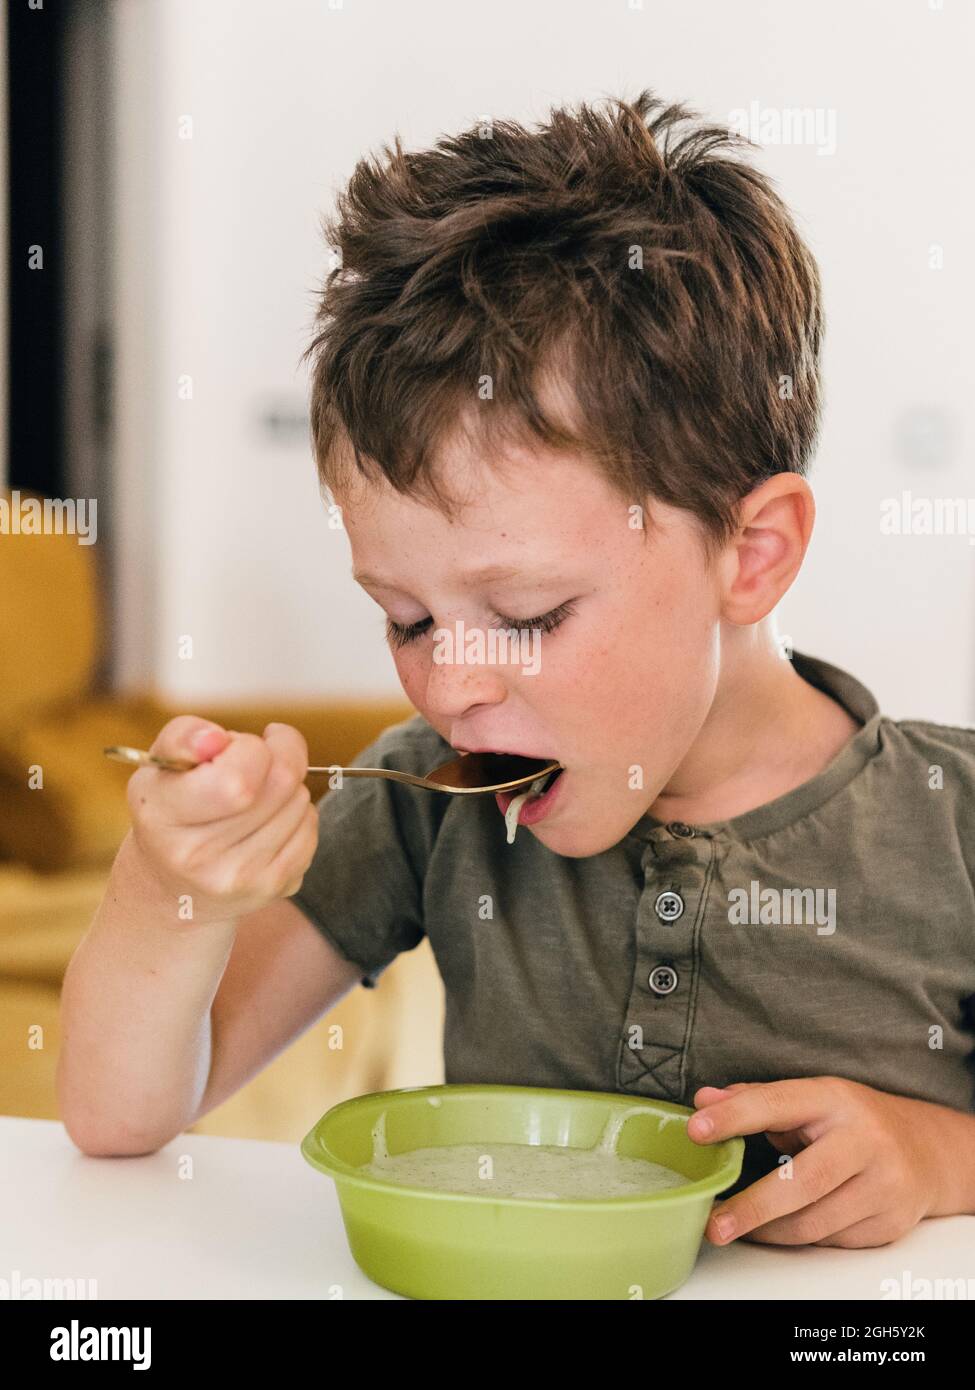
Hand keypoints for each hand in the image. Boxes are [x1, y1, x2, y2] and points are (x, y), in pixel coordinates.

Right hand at [127, 716, 318, 926]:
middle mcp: (199, 856)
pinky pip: (310, 826)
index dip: (249, 747)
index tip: (235, 745)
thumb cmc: (172, 811)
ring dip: (286, 786)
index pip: (237, 777)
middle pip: (281, 781)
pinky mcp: (275, 888)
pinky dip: (297, 813)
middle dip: (276, 756)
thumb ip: (183, 737)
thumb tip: (215, 739)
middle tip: (253, 761)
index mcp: (163, 816)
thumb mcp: (161, 765)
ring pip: (300, 801)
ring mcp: (241, 877)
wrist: (175, 887)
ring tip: (254, 795)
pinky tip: (267, 820)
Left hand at [687, 1077, 948, 1248]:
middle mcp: (863, 1140)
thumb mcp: (809, 1098)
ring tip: (738, 1228)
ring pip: (815, 1222)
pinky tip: (784, 1228)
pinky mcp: (890, 1222)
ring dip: (770, 1231)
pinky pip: (831, 1240)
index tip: (696, 1130)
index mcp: (834, 1100)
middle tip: (714, 1223)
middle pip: (803, 1181)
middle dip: (753, 1206)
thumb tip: (704, 1100)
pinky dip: (801, 1238)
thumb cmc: (852, 1122)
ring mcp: (883, 1184)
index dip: (734, 1116)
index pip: (778, 1103)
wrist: (925, 1151)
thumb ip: (755, 1100)